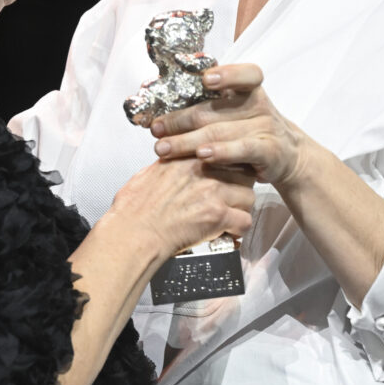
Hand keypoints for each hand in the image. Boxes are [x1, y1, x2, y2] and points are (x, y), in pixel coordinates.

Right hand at [107, 157, 253, 260]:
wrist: (134, 232)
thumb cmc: (135, 208)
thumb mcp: (149, 173)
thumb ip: (168, 165)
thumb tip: (171, 164)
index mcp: (189, 156)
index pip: (226, 152)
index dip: (230, 166)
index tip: (229, 175)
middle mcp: (205, 170)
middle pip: (244, 173)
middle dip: (240, 187)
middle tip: (232, 199)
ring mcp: (214, 192)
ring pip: (249, 197)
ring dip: (241, 208)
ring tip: (230, 217)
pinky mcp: (218, 216)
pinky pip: (245, 221)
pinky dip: (238, 229)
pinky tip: (228, 232)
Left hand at [149, 64, 309, 189]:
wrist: (287, 156)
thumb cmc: (251, 131)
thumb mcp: (237, 112)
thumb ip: (209, 106)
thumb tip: (161, 110)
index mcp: (250, 90)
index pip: (246, 74)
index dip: (227, 75)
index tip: (205, 79)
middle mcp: (258, 105)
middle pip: (214, 110)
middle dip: (180, 119)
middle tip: (155, 129)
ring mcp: (265, 128)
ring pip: (220, 132)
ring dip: (187, 141)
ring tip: (163, 148)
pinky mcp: (269, 152)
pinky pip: (243, 149)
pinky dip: (221, 151)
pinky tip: (202, 155)